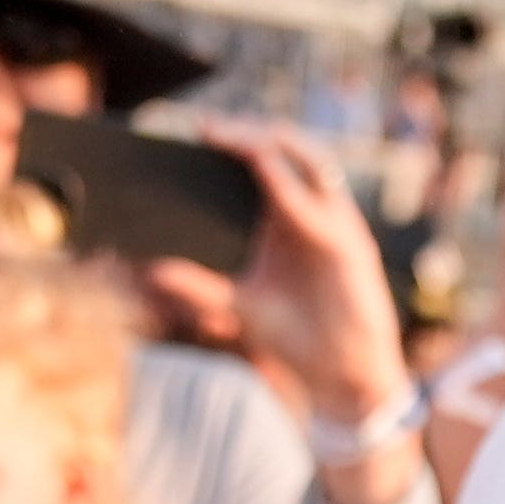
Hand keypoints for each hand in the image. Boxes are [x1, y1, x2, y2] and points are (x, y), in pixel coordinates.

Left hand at [146, 131, 413, 455]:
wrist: (340, 374)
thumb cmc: (299, 336)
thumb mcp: (239, 306)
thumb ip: (199, 286)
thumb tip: (152, 270)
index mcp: (288, 218)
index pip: (263, 163)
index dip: (233, 141)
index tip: (197, 131)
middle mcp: (313, 212)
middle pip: (286, 150)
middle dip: (247, 133)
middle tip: (209, 128)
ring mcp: (335, 224)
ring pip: (312, 162)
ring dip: (275, 143)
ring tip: (237, 137)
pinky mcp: (352, 245)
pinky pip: (320, 209)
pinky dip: (292, 190)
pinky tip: (264, 172)